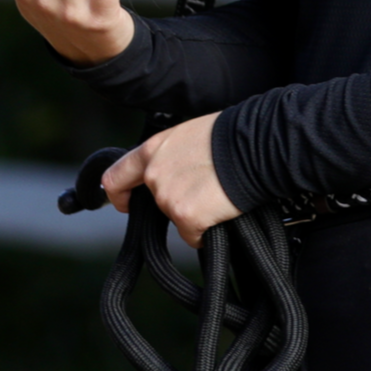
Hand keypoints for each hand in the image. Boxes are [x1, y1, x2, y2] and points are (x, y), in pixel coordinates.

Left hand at [103, 113, 239, 247]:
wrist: (253, 146)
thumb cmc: (230, 136)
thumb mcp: (190, 134)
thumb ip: (172, 154)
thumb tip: (176, 170)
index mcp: (153, 150)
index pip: (117, 176)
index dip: (119, 194)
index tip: (126, 203)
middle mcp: (154, 174)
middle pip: (157, 203)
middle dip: (177, 203)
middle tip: (202, 193)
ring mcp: (168, 198)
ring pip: (177, 218)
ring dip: (195, 214)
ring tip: (217, 193)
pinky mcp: (186, 217)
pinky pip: (193, 236)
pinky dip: (206, 231)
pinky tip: (220, 211)